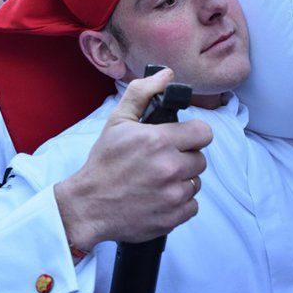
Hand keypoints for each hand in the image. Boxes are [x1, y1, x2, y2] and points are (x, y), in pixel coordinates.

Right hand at [55, 68, 211, 249]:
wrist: (89, 205)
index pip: (203, 132)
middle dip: (184, 157)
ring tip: (158, 179)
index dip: (192, 133)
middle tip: (162, 160)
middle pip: (200, 159)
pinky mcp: (173, 218)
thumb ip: (143, 93)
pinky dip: (179, 203)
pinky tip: (159, 197)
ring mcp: (173, 195)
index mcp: (159, 140)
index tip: (181, 137)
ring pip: (195, 182)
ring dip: (181, 180)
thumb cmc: (103, 162)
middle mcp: (170, 167)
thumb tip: (167, 75)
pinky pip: (192, 206)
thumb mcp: (117, 121)